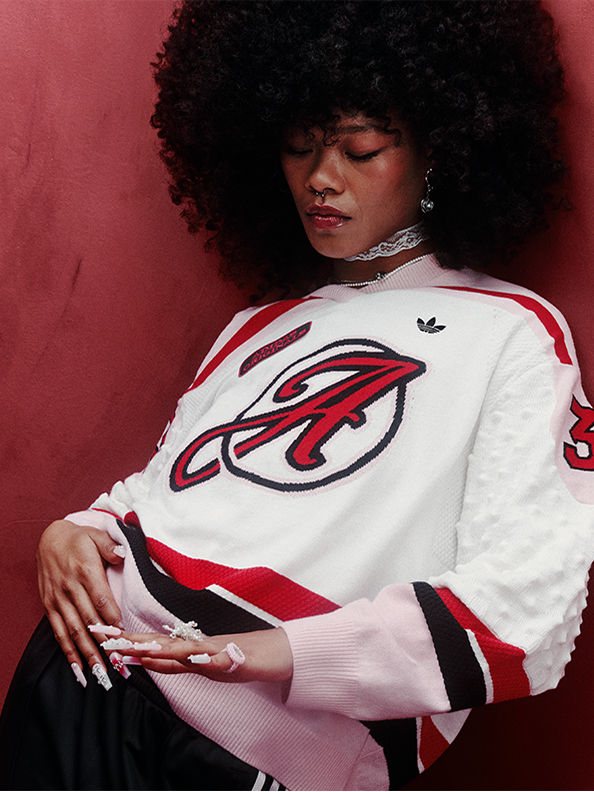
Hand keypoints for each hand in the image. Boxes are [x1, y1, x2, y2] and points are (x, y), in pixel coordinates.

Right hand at [36, 519, 124, 678]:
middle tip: (118, 662)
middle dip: (103, 643)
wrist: (50, 539)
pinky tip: (78, 668)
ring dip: (87, 653)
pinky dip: (68, 652)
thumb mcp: (96, 535)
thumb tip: (121, 554)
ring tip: (100, 672)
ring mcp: (58, 599)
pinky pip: (58, 633)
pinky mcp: (50, 606)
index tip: (123, 635)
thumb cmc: (79, 539)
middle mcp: (70, 588)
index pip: (101, 599)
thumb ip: (110, 545)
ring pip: (73, 631)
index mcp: (85, 571)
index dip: (111, 618)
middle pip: (88, 620)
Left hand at [108, 627, 293, 683]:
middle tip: (105, 638)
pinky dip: (201, 658)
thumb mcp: (210, 664)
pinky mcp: (235, 659)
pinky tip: (191, 657)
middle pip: (162, 644)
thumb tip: (154, 661)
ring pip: (184, 650)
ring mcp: (216, 652)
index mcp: (193, 650)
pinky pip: (215, 660)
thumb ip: (185, 662)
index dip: (131, 642)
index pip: (156, 645)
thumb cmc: (246, 656)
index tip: (106, 637)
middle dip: (133, 642)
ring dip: (160, 649)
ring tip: (137, 649)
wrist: (280, 650)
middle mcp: (199, 648)